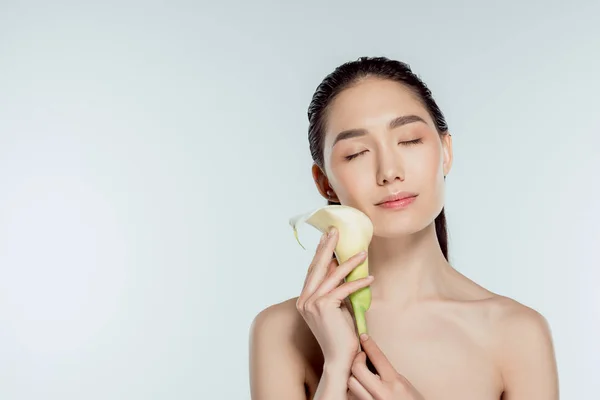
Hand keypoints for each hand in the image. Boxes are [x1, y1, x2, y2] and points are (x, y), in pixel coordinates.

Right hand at [296, 227, 373, 370]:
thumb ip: (334, 288)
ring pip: (332, 276)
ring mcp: (311, 303)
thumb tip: (338, 266)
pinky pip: (343, 289)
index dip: (320, 253)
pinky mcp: (324, 307)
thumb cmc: (340, 334)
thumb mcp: (336, 307)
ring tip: (363, 253)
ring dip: (349, 263)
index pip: (313, 271)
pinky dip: (358, 283)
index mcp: (304, 300)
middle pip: (317, 267)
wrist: (339, 358)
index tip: (326, 237)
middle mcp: (304, 300)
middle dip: (327, 247)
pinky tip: (370, 278)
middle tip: (335, 230)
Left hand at [347, 334, 424, 399]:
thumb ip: (389, 374)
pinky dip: (353, 390)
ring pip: (351, 384)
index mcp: (396, 383)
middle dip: (356, 360)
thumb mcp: (405, 385)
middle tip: (361, 358)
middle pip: (357, 369)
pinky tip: (359, 387)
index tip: (364, 337)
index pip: (378, 357)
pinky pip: (352, 397)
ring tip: (359, 374)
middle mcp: (383, 393)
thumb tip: (372, 359)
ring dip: (353, 376)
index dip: (369, 345)